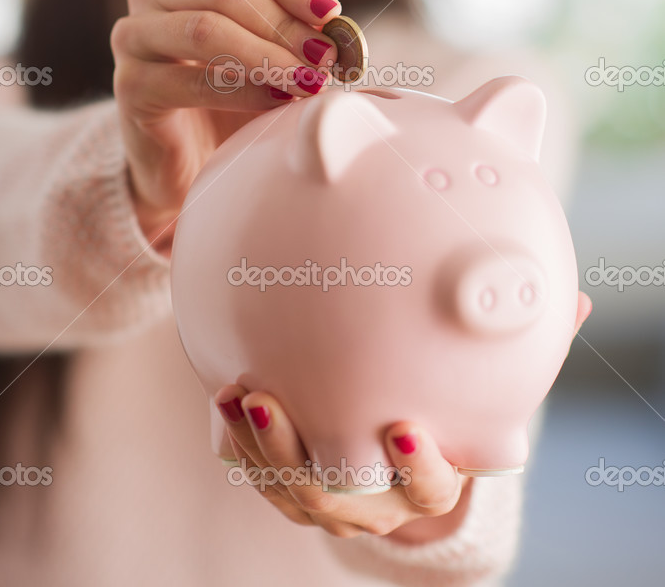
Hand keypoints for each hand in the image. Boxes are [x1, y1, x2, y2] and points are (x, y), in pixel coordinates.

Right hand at [110, 0, 339, 250]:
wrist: (185, 164)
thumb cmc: (233, 102)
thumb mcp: (270, 56)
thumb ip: (297, 36)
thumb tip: (339, 30)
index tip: (332, 14)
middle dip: (285, 23)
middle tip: (327, 58)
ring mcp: (133, 36)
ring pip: (205, 28)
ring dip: (267, 55)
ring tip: (309, 81)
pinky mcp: (129, 85)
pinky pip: (190, 81)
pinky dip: (242, 90)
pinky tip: (276, 102)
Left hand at [212, 308, 593, 541]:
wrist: (404, 441)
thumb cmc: (450, 404)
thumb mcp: (485, 381)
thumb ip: (518, 347)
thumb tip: (574, 299)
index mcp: (432, 475)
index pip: (431, 488)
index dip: (417, 467)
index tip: (402, 426)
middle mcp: (379, 496)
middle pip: (340, 497)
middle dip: (304, 460)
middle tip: (275, 404)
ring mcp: (331, 496)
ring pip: (291, 492)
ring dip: (261, 447)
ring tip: (242, 393)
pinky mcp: (291, 482)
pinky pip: (258, 474)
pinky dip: (237, 442)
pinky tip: (222, 392)